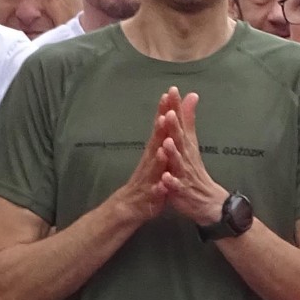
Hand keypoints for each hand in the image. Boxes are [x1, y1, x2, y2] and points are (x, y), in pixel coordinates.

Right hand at [110, 91, 172, 224]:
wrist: (129, 207)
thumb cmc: (147, 179)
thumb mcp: (158, 157)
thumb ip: (163, 136)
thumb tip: (168, 115)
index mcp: (154, 151)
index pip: (160, 127)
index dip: (164, 110)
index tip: (170, 93)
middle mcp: (150, 161)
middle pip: (155, 141)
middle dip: (161, 127)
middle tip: (166, 111)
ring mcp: (149, 178)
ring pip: (154, 166)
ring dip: (159, 156)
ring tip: (164, 145)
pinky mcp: (151, 196)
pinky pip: (156, 191)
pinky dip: (160, 186)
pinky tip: (164, 182)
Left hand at [157, 88, 228, 225]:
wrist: (209, 202)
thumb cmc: (195, 170)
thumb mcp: (191, 142)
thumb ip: (189, 119)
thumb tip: (192, 95)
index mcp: (186, 144)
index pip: (181, 122)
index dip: (176, 107)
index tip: (172, 90)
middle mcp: (186, 156)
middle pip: (180, 140)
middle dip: (174, 127)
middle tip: (169, 113)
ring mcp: (185, 174)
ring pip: (178, 163)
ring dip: (173, 153)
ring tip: (167, 142)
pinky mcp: (182, 191)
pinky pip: (176, 187)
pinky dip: (171, 182)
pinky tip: (166, 178)